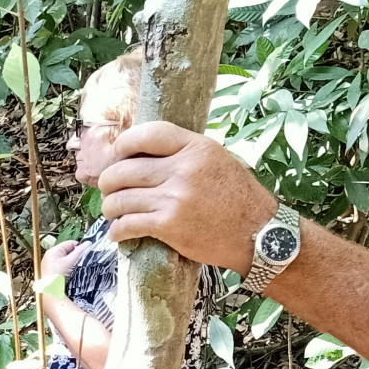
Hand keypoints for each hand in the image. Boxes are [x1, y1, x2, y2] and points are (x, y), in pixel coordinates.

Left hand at [38, 238, 84, 287]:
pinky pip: (66, 268)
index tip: (86, 255)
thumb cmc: (58, 277)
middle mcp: (51, 257)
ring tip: (77, 271)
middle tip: (81, 264)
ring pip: (68, 261)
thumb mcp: (69, 262)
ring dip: (74, 265)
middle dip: (77, 257)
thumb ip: (79, 252)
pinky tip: (73, 276)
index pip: (71, 244)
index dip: (80, 248)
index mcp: (53, 251)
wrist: (50, 294)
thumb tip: (89, 243)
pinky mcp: (54, 274)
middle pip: (70, 252)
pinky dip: (71, 271)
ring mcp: (52, 266)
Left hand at [98, 121, 277, 274]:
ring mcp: (174, 198)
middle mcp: (183, 169)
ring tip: (113, 212)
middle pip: (122, 170)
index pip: (145, 134)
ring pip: (119, 199)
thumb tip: (143, 152)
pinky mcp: (169, 225)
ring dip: (110, 208)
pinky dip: (117, 230)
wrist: (260, 234)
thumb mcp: (217, 161)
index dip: (123, 145)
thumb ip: (184, 154)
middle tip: (110, 190)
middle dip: (108, 182)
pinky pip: (127, 225)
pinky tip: (119, 233)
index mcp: (196, 148)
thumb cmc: (238, 197)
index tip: (118, 156)